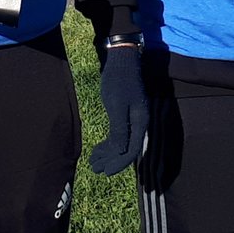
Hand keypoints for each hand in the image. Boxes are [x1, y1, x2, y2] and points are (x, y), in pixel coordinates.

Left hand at [89, 44, 147, 175]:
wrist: (121, 60)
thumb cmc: (118, 81)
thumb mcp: (116, 105)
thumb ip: (120, 128)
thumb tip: (122, 151)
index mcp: (140, 122)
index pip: (131, 150)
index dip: (119, 163)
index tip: (105, 172)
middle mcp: (139, 123)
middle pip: (126, 149)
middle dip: (110, 160)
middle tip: (94, 169)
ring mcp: (133, 119)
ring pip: (121, 143)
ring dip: (107, 153)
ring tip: (93, 162)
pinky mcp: (125, 114)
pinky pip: (118, 134)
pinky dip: (108, 143)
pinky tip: (97, 149)